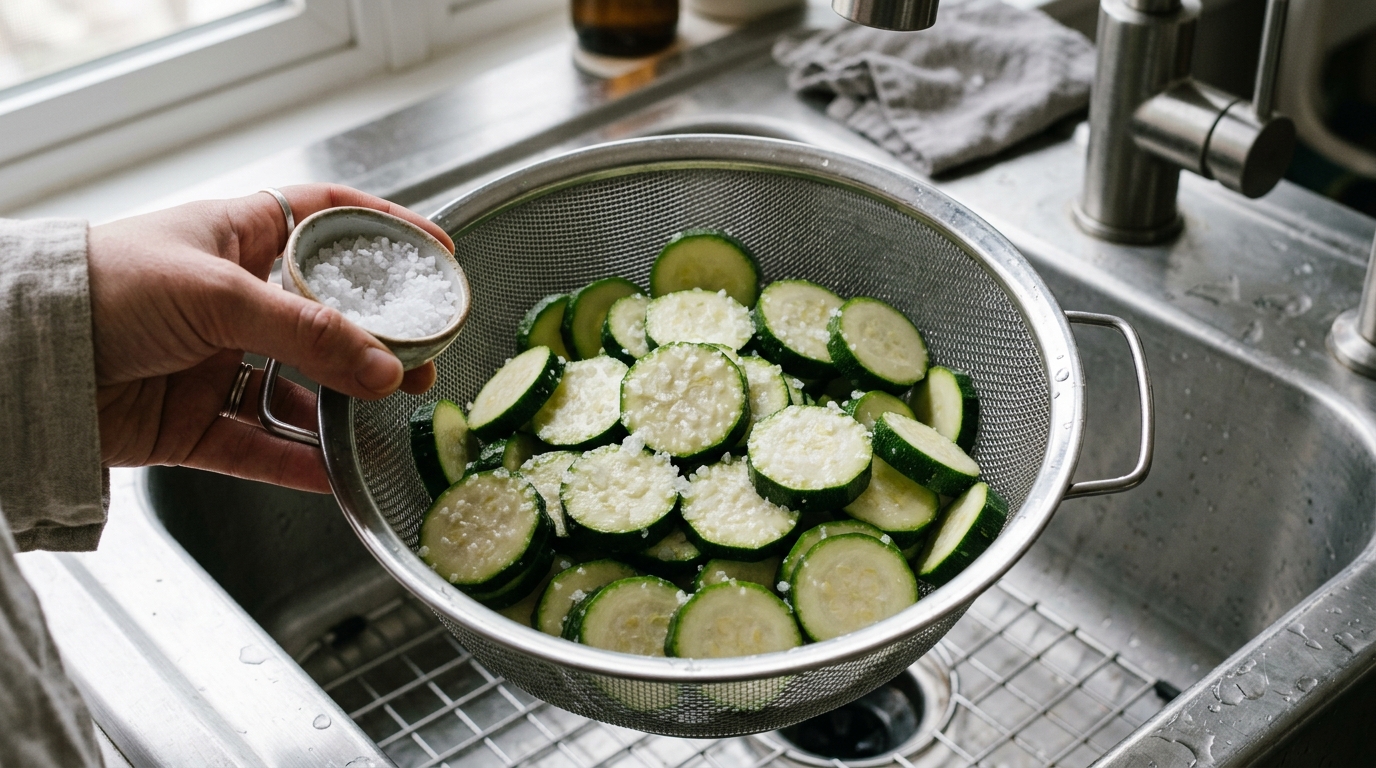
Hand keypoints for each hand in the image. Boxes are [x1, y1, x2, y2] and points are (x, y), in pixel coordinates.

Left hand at [88, 184, 452, 492]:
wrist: (17, 360)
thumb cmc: (101, 287)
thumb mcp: (217, 292)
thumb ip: (308, 332)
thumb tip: (383, 366)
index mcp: (236, 239)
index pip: (327, 221)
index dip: (384, 230)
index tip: (437, 251)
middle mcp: (231, 300)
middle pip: (327, 318)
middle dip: (378, 339)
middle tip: (422, 357)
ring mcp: (214, 362)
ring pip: (298, 388)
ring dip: (344, 405)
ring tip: (388, 415)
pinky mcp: (193, 422)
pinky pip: (260, 446)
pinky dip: (298, 463)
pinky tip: (335, 472)